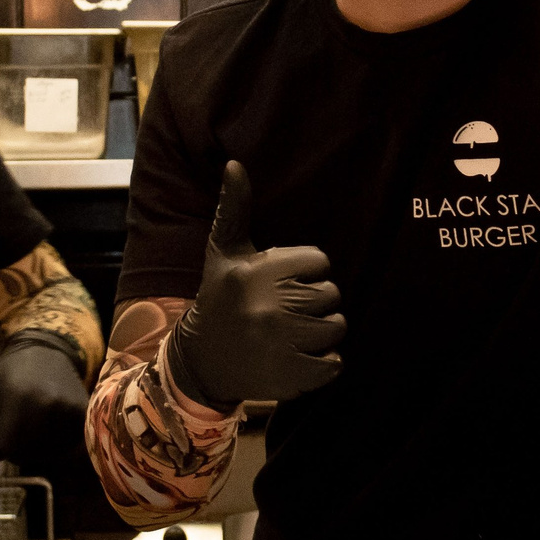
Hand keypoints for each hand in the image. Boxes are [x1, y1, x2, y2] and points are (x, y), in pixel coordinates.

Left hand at [0, 336, 89, 468]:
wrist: (48, 352)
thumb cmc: (10, 374)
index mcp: (16, 396)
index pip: (0, 447)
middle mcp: (45, 404)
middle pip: (22, 454)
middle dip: (10, 451)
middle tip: (9, 434)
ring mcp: (67, 410)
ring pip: (44, 455)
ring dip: (32, 451)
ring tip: (27, 432)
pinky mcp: (82, 415)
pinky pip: (65, 448)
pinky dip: (53, 448)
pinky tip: (46, 432)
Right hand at [163, 161, 344, 408]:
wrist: (202, 362)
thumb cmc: (221, 298)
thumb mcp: (224, 252)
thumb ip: (234, 208)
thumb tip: (234, 164)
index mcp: (257, 272)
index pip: (320, 261)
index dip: (306, 271)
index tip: (282, 283)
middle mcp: (269, 307)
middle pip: (332, 294)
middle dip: (315, 302)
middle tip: (287, 311)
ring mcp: (282, 344)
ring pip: (337, 327)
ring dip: (322, 332)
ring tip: (293, 333)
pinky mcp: (292, 376)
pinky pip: (335, 363)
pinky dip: (323, 362)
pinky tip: (296, 356)